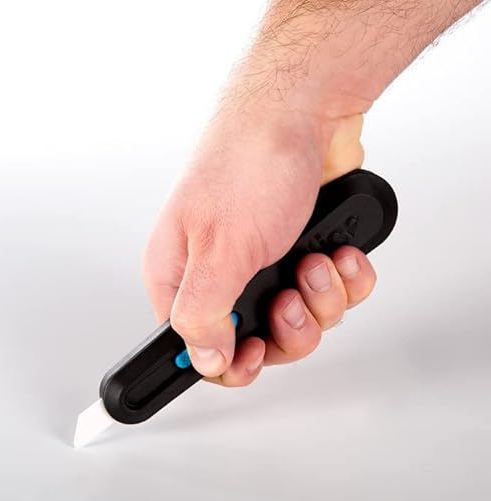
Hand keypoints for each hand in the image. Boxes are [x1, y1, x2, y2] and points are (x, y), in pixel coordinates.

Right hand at [143, 106, 375, 385]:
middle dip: (290, 328)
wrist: (304, 112)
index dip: (231, 362)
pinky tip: (338, 253)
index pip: (196, 348)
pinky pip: (332, 294)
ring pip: (302, 320)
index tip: (257, 353)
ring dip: (321, 299)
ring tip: (315, 261)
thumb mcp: (220, 251)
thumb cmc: (250, 164)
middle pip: (260, 341)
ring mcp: (266, 264)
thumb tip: (202, 359)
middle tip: (291, 298)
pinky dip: (344, 280)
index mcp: (183, 276)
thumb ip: (203, 314)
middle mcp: (222, 274)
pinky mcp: (303, 252)